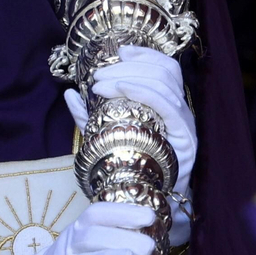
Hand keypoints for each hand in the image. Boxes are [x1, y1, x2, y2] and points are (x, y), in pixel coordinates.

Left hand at [65, 46, 195, 195]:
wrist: (149, 204)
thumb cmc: (131, 168)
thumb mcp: (107, 136)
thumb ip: (90, 116)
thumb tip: (69, 93)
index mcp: (169, 106)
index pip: (166, 68)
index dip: (145, 54)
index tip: (120, 51)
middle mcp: (181, 111)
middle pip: (163, 71)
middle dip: (128, 66)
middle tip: (97, 76)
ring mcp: (185, 124)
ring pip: (164, 83)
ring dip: (128, 76)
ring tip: (99, 85)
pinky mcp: (186, 138)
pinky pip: (167, 105)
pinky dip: (142, 90)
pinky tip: (119, 89)